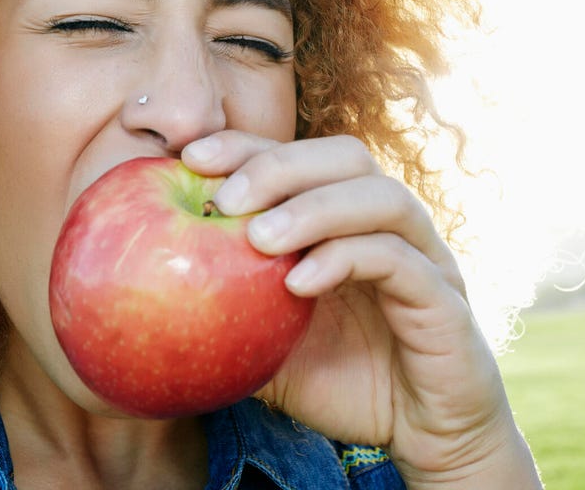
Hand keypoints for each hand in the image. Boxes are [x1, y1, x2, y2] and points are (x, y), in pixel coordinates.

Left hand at [181, 132, 541, 487]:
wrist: (418, 437)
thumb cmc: (337, 380)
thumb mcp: (261, 344)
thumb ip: (220, 309)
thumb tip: (140, 289)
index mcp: (345, 219)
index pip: (299, 157)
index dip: (247, 147)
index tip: (190, 158)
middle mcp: (388, 225)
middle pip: (345, 156)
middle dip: (279, 165)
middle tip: (222, 199)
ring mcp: (424, 257)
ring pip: (382, 197)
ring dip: (314, 208)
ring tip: (257, 238)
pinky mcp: (444, 301)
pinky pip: (400, 261)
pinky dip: (345, 259)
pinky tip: (297, 284)